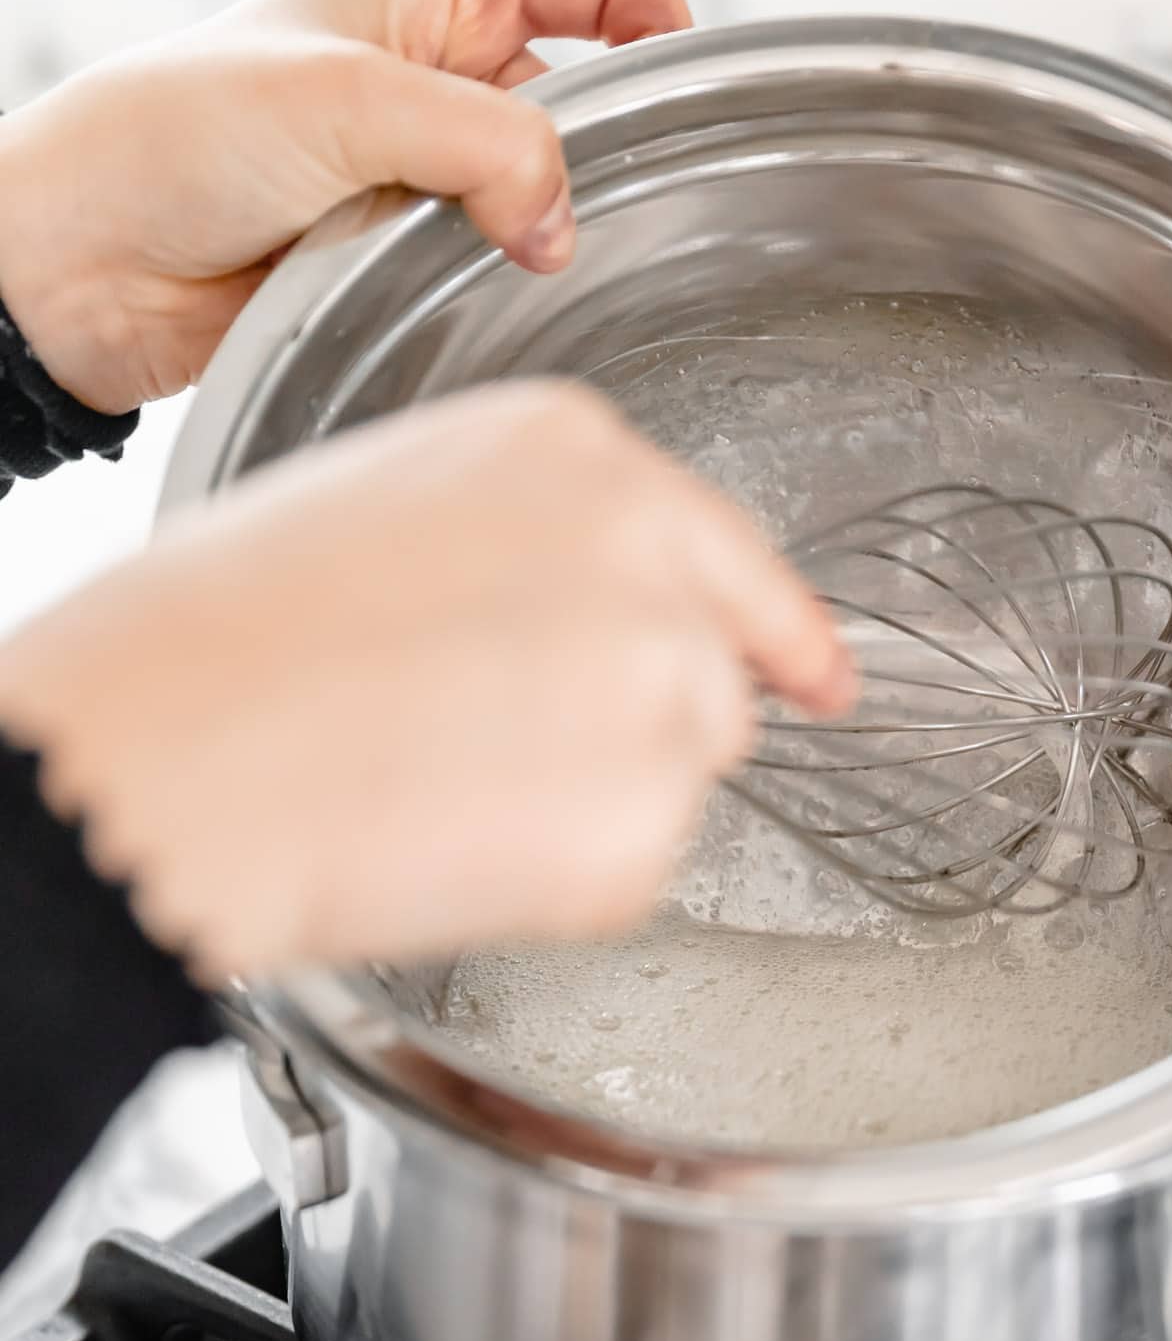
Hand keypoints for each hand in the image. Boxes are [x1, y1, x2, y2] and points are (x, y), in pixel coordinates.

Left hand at [0, 0, 689, 415]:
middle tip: (573, 212)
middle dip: (597, 160)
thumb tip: (565, 224)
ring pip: (545, 199)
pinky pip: (492, 270)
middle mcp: (447, 69)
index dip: (662, 29)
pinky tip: (462, 301)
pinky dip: (492, 289)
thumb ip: (488, 148)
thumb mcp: (350, 101)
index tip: (683, 109)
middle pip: (590, 103)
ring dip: (534, 236)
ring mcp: (428, 167)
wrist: (87, 258)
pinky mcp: (407, 254)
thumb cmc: (177, 133)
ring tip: (489, 260)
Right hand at [0, 382, 853, 979]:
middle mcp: (655, 567)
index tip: (825, 675)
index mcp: (579, 459)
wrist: (178, 756)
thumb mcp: (392, 511)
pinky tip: (452, 842)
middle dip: (634, 728)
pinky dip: (559, 881)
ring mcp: (664, 699)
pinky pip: (627, 872)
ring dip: (595, 801)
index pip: (732, 554)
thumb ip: (527, 549)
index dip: (781, 629)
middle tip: (493, 751)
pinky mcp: (642, 830)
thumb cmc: (229, 638)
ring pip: (676, 779)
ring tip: (445, 787)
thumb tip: (574, 621)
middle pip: (710, 678)